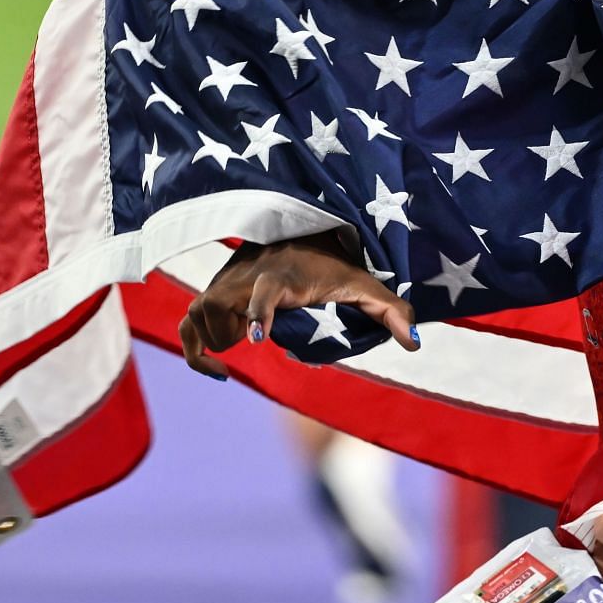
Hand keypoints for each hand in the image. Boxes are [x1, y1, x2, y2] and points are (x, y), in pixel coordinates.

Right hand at [178, 232, 416, 378]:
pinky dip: (194, 347)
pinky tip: (220, 369)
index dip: (256, 312)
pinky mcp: (213, 291)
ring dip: (214, 338)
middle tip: (254, 340)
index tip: (255, 339)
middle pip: (216, 309)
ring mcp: (224, 283)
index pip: (262, 291)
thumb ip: (390, 311)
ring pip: (196, 315)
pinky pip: (187, 323)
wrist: (301, 233)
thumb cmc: (335, 265)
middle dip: (228, 334)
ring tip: (244, 341)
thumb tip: (414, 343)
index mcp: (282, 276)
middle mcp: (246, 277)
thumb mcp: (364, 285)